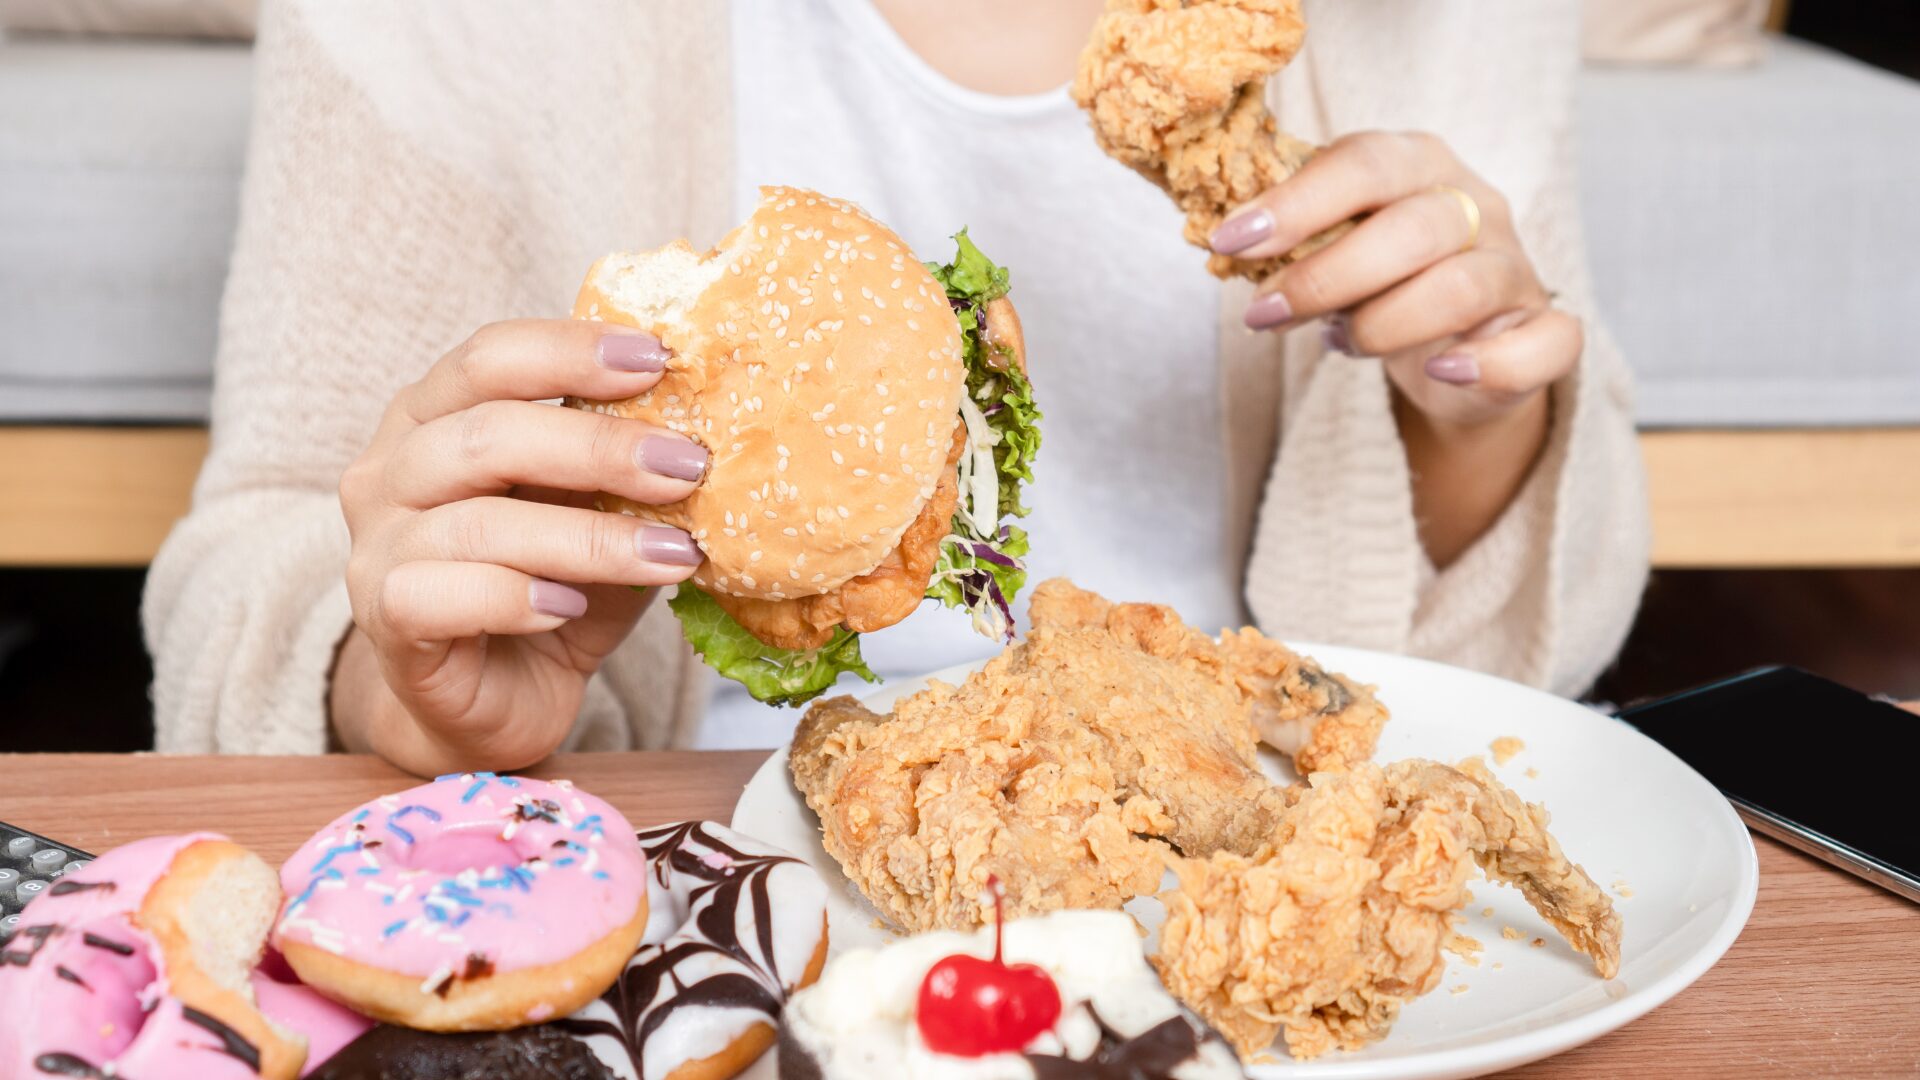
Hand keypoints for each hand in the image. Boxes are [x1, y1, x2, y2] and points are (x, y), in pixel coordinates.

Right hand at [333, 320, 709, 774]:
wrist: (489, 703)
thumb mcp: (596, 516)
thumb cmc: (548, 590)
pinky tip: (570, 607)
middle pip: (487, 434)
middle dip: (600, 447)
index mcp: (432, 416)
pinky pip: (438, 596)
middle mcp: (390, 471)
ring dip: (589, 538)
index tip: (660, 360)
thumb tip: (708, 432)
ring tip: (671, 555)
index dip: (571, 351)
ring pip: (477, 524)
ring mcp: (377, 547)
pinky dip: (514, 598)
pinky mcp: (385, 622)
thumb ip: (625, 472)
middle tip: (689, 466)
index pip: (490, 358)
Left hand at [1211, 130, 1578, 429]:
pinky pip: (1544, 342)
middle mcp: (1476, 206)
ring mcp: (1515, 269)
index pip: (1364, 164)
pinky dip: (1492, 362)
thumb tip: (1225, 243)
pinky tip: (1442, 371)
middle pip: (1413, 228)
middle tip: (1264, 315)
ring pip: (1462, 288)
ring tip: (1336, 343)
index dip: (1295, 203)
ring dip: (1382, 325)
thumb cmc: (1379, 282)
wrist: (1450, 349)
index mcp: (1420, 165)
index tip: (1230, 241)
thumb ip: (1296, 239)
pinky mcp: (1542, 332)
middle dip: (1326, 276)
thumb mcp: (1335, 247)